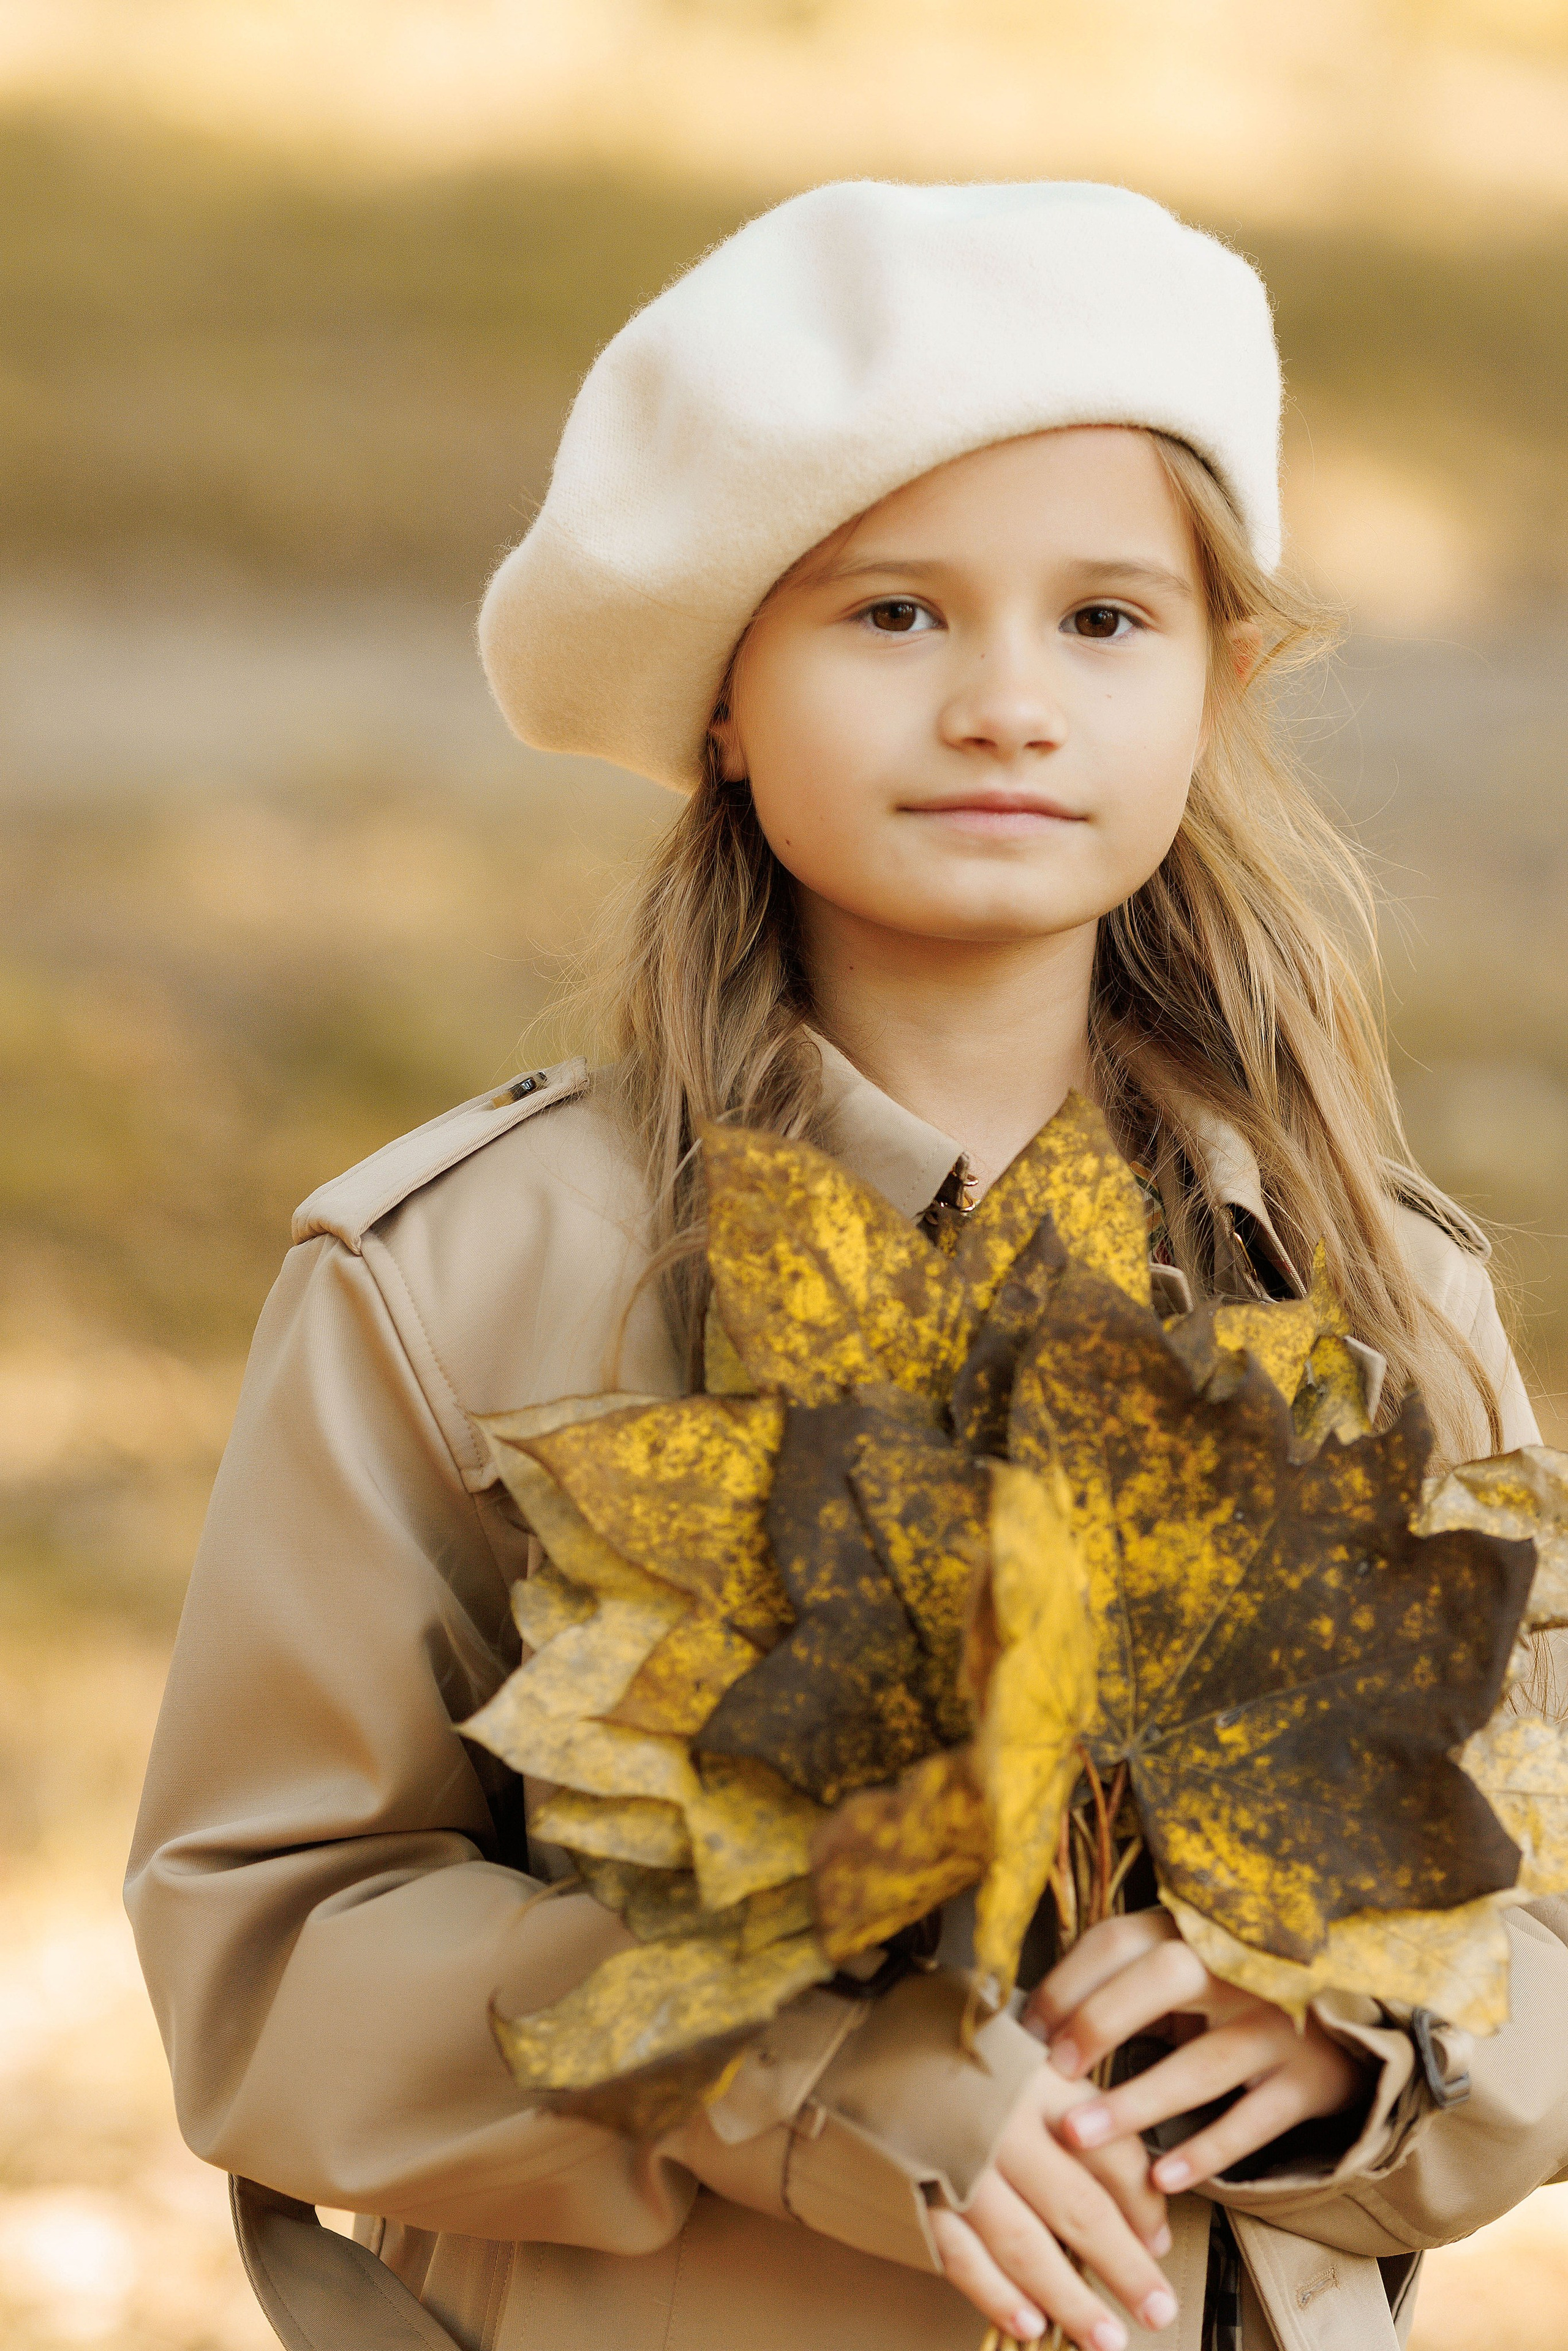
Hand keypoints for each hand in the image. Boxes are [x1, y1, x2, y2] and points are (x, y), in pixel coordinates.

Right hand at [928, 2059, 1177, 2348]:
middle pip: (1077, 2207)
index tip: (1158, 2239)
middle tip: (1156, 2308)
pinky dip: (996, 2296)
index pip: (1109, 2151)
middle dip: (1124, 2268)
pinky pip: (962, 2256)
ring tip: (1104, 2337)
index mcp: (1035, 2081)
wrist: (858, 2039)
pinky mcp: (914, 2193)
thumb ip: (1068, 2102)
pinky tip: (1029, 2321)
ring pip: (1023, 2245)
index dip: (1143, 2205)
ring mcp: (955, 2164)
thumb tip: (1126, 2175)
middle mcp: (1002, 2125)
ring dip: (1069, 2299)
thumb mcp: (1019, 2051)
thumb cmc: (949, 2051)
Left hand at [1023, 1909, 1368, 2192]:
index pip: (1118, 1940)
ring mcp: (1277, 2024)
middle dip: (1098, 2022)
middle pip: (1161, 1978)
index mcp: (1195, 1932)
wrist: (1348, 2015)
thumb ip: (1125, 1982)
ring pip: (1201, 2063)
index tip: (1024, 2033)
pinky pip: (1252, 2122)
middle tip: (1050, 2074)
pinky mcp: (1307, 2081)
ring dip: (1135, 2102)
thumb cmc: (1234, 1991)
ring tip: (1078, 2137)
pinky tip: (1160, 2177)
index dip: (1066, 1983)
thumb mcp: (1184, 1968)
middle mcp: (1238, 1970)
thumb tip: (1033, 2023)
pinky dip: (1205, 2151)